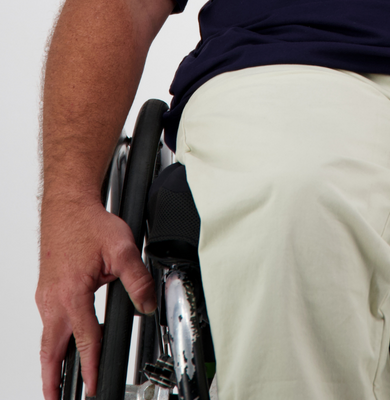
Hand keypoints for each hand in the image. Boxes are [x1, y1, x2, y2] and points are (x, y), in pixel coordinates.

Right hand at [36, 196, 156, 399]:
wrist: (68, 204)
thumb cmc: (89, 223)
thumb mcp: (122, 248)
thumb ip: (137, 279)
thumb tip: (147, 303)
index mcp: (72, 293)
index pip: (85, 338)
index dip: (91, 365)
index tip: (93, 385)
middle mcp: (54, 299)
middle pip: (51, 350)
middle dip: (53, 379)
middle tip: (56, 399)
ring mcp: (46, 296)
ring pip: (47, 338)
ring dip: (51, 362)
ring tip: (56, 383)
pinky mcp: (46, 290)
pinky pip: (47, 322)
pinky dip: (52, 340)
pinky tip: (62, 344)